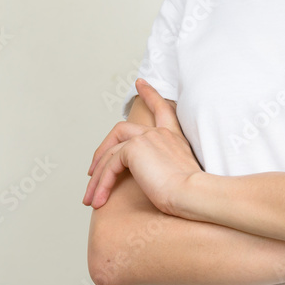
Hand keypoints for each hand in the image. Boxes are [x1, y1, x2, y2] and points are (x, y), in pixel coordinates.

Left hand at [82, 79, 202, 214]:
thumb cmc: (191, 194)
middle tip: (93, 169)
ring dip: (97, 178)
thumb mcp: (182, 176)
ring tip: (90, 199)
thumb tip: (157, 181)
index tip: (140, 83)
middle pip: (121, 130)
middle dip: (103, 148)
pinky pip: (109, 167)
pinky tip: (98, 201)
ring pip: (110, 154)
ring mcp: (145, 138)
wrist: (194, 194)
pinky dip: (101, 185)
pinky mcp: (133, 150)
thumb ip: (168, 169)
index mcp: (173, 137)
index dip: (150, 94)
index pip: (161, 108)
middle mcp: (159, 133)